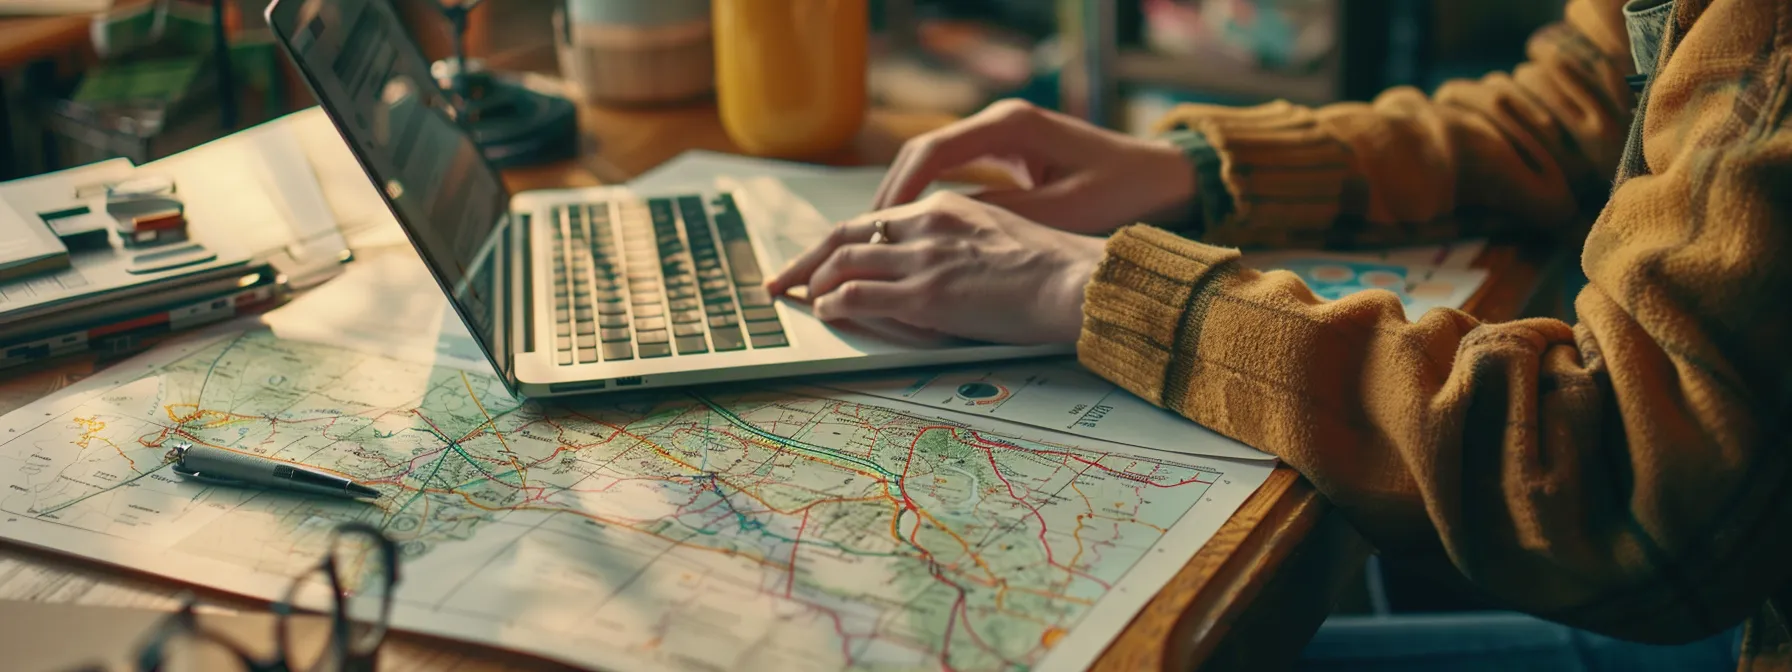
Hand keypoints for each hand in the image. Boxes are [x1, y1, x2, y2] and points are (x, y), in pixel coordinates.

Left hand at [765, 191, 1103, 344]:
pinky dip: (836, 302)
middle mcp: (929, 224)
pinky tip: (826, 311)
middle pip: (847, 233)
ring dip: (816, 282)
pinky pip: (861, 294)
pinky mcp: (928, 295)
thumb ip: (958, 241)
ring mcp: (925, 259)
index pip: (876, 219)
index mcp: (947, 207)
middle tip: (783, 277)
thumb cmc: (1053, 269)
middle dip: (809, 257)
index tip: (821, 256)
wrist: (1077, 283)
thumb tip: (929, 264)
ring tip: (800, 298)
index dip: (840, 239)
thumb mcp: (999, 235)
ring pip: (847, 261)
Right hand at [873, 99, 1195, 234]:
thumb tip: (941, 235)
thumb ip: (1002, 218)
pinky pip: (953, 171)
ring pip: (933, 162)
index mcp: (1012, 126)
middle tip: (861, 239)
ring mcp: (1003, 134)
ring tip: (875, 240)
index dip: (898, 192)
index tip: (875, 229)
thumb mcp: (1062, 213)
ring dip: (903, 198)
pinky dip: (928, 198)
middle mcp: (1001, 122)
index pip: (932, 151)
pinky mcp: (1009, 153)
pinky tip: (912, 231)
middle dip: (888, 196)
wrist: (1164, 177)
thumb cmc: (1124, 192)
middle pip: (922, 153)